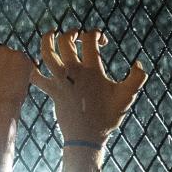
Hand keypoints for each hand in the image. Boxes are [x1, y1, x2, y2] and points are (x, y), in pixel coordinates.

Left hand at [32, 30, 147, 147]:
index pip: (89, 39)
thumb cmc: (107, 118)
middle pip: (65, 41)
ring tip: (51, 34)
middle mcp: (74, 73)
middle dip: (71, 33)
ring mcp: (60, 82)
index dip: (95, 33)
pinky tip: (34, 62)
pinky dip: (32, 68)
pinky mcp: (52, 92)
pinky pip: (36, 77)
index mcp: (92, 71)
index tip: (102, 42)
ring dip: (46, 40)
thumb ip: (137, 79)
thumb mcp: (126, 97)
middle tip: (77, 35)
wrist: (86, 138)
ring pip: (46, 54)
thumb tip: (139, 63)